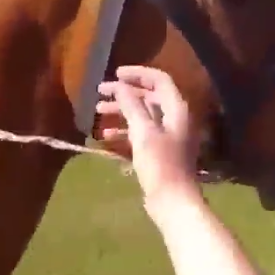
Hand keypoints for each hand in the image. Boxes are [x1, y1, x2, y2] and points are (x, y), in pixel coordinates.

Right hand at [95, 66, 201, 202]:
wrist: (172, 199)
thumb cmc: (159, 163)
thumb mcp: (142, 131)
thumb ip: (131, 105)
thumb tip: (119, 86)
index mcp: (176, 109)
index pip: (159, 80)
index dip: (137, 74)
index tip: (115, 75)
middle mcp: (175, 118)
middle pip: (148, 96)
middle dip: (124, 93)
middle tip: (100, 93)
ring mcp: (168, 135)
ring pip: (143, 114)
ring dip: (121, 110)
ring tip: (98, 111)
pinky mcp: (160, 150)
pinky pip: (141, 132)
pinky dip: (125, 130)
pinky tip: (107, 135)